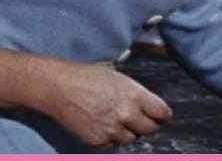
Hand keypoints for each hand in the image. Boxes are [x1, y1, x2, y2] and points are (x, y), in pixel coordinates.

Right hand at [0, 46, 171, 147]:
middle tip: (141, 120)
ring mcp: (113, 130)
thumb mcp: (118, 78)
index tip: (162, 116)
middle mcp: (127, 114)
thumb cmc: (87, 77)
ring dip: (128, 131)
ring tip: (115, 119)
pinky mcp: (99, 141)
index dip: (162, 115)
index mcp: (135, 95)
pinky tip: (101, 124)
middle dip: (147, 124)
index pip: (161, 113)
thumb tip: (149, 106)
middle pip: (150, 129)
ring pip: (131, 138)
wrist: (59, 88)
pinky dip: (110, 137)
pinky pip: (112, 144)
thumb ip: (135, 94)